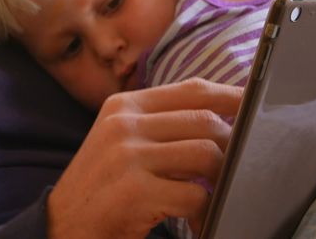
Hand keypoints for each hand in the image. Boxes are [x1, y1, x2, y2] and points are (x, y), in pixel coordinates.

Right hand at [46, 78, 241, 238]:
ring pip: (206, 154)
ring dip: (222, 179)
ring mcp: (128, 156)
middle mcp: (124, 124)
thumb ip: (159, 125)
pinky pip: (195, 195)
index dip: (230, 96)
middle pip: (205, 120)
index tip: (255, 106)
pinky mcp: (135, 192)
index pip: (191, 90)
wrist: (60, 227)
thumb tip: (219, 119)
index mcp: (123, 106)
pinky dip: (206, 212)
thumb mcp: (120, 143)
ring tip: (219, 195)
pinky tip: (199, 222)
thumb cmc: (100, 188)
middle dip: (232, 145)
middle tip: (238, 167)